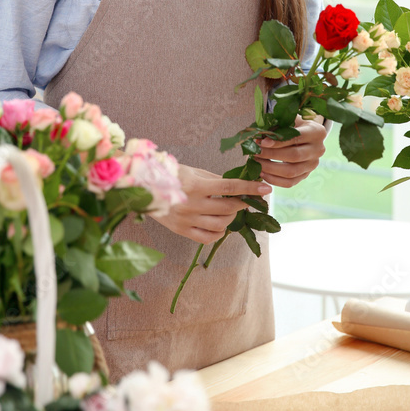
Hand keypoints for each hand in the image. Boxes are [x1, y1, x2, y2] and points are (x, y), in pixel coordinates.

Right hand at [152, 164, 271, 243]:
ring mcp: (187, 220)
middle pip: (228, 208)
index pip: (230, 188)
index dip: (250, 188)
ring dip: (231, 219)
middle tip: (244, 201)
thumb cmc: (171, 174)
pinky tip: (220, 225)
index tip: (266, 189)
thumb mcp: (194, 172)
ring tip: (230, 211)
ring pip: (220, 225)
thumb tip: (237, 186)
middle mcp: (192, 204)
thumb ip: (215, 180)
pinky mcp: (181, 231)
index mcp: (196, 186)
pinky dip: (218, 233)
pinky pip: (207, 238)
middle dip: (241, 204)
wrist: (143, 187)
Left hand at [254, 113, 325, 187]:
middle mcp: (318, 149)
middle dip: (271, 155)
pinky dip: (274, 180)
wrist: (304, 134)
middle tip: (255, 152)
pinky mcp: (306, 175)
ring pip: (291, 171)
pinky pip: (289, 182)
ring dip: (270, 168)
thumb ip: (278, 126)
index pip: (296, 138)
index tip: (262, 142)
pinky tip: (262, 173)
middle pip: (294, 156)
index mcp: (317, 132)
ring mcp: (313, 164)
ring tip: (256, 163)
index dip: (278, 141)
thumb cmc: (293, 124)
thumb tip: (260, 136)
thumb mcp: (288, 119)